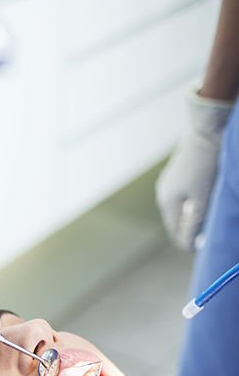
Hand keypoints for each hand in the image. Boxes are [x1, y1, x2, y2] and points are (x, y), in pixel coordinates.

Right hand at [155, 89, 233, 250]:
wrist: (208, 128)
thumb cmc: (207, 165)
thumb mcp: (203, 200)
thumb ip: (195, 225)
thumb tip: (189, 247)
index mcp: (167, 202)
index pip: (177, 233)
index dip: (191, 243)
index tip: (207, 247)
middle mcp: (164, 193)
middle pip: (178, 221)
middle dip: (193, 229)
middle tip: (210, 234)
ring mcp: (170, 181)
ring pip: (183, 207)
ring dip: (195, 215)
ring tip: (211, 216)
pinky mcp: (179, 171)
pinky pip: (186, 194)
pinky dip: (196, 201)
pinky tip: (208, 197)